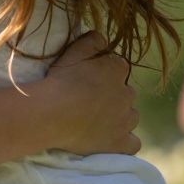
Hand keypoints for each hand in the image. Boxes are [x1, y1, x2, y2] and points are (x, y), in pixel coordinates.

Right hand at [42, 32, 139, 155]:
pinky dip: (124, 142)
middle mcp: (127, 94)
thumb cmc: (60, 81)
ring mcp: (126, 120)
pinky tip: (111, 141)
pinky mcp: (120, 143)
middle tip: (89, 103)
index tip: (89, 82)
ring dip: (120, 118)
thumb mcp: (74, 51)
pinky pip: (133, 144)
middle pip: (125, 94)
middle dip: (113, 97)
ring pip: (130, 117)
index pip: (118, 69)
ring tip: (97, 122)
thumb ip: (93, 40)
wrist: (50, 114)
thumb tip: (104, 39)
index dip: (104, 75)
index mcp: (118, 70)